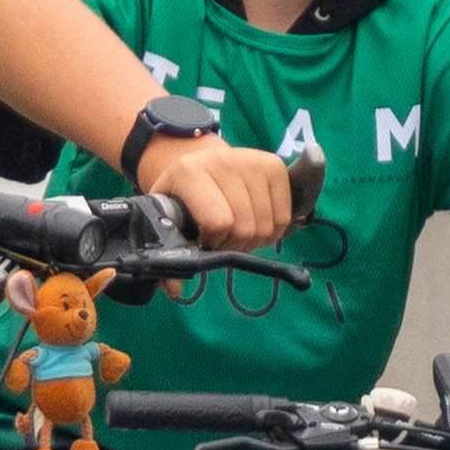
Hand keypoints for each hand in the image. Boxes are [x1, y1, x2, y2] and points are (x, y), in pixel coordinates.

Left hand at [137, 132, 297, 245]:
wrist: (199, 160)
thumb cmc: (182, 195)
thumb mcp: (165, 218)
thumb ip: (167, 253)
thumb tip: (174, 289)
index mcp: (189, 172)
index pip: (219, 222)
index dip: (215, 242)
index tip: (206, 239)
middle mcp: (222, 160)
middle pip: (246, 227)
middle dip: (235, 245)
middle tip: (223, 240)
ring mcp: (252, 161)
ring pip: (267, 225)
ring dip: (255, 240)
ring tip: (238, 231)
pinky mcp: (275, 165)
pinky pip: (284, 216)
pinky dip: (273, 230)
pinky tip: (255, 222)